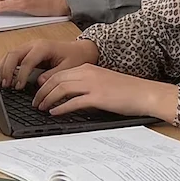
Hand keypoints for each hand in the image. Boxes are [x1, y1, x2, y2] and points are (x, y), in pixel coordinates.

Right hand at [0, 37, 97, 90]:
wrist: (80, 50)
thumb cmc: (75, 57)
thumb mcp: (68, 68)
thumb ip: (53, 74)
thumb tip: (39, 82)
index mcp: (44, 47)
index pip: (27, 61)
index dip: (20, 75)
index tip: (18, 87)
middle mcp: (34, 44)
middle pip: (13, 54)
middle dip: (6, 70)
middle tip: (5, 85)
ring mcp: (29, 46)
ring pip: (10, 54)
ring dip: (4, 68)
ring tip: (2, 83)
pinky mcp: (28, 51)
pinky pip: (13, 57)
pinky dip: (7, 66)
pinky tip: (5, 77)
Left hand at [32, 64, 177, 120]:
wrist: (145, 93)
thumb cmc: (126, 90)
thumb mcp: (102, 81)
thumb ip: (86, 84)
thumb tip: (69, 94)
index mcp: (88, 68)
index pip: (59, 73)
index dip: (45, 83)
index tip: (39, 92)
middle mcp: (88, 73)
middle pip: (56, 79)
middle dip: (42, 91)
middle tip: (35, 101)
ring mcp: (93, 84)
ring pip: (61, 88)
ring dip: (47, 98)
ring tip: (41, 107)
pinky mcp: (98, 97)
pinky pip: (73, 102)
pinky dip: (61, 107)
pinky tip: (54, 112)